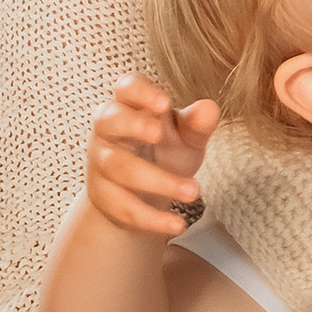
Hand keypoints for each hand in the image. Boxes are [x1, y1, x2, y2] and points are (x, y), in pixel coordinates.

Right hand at [84, 75, 218, 236]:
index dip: (140, 92)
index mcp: (130, 105)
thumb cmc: (166, 149)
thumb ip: (197, 124)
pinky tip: (178, 224)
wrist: (142, 193)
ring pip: (119, 167)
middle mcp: (109, 130)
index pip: (126, 88)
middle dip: (131, 125)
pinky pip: (123, 206)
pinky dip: (152, 218)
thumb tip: (210, 108)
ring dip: (157, 180)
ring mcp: (101, 163)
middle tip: (157, 133)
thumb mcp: (186, 137)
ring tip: (194, 190)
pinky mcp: (103, 196)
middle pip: (109, 121)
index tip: (164, 102)